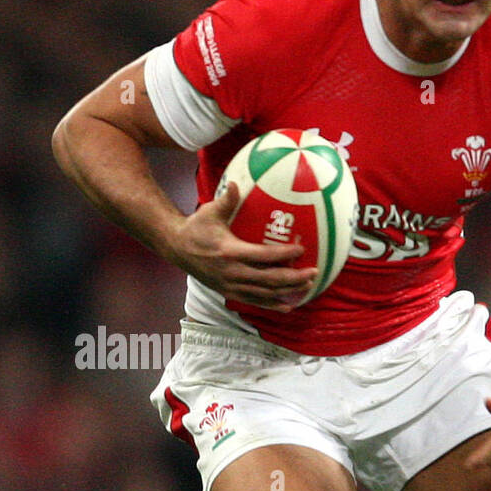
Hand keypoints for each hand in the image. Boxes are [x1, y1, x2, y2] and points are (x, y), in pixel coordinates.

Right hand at [166, 182, 318, 310]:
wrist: (176, 249)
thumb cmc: (196, 228)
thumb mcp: (209, 212)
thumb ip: (225, 200)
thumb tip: (235, 184)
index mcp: (230, 252)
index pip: (263, 256)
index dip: (284, 254)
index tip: (302, 249)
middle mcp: (232, 273)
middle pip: (269, 280)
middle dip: (294, 278)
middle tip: (314, 272)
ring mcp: (231, 286)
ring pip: (265, 294)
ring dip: (287, 292)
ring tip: (307, 287)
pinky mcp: (229, 292)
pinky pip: (254, 301)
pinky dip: (272, 305)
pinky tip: (288, 305)